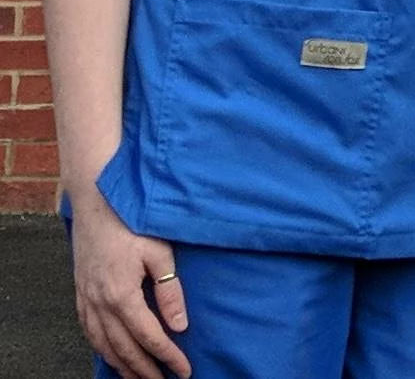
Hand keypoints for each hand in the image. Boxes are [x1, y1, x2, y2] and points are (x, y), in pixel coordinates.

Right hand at [68, 186, 190, 378]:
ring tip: (139, 378)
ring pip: (104, 345)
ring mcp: (87, 301)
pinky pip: (89, 332)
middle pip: (124, 349)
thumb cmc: (133, 221)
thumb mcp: (159, 251)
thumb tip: (179, 325)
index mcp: (122, 296)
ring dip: (122, 365)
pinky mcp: (80, 294)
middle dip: (145, 370)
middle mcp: (100, 305)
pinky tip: (112, 354)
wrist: (96, 202)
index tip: (184, 370)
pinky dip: (102, 349)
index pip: (149, 337)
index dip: (167, 357)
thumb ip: (169, 290)